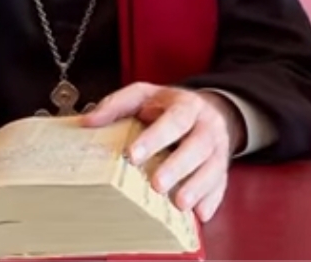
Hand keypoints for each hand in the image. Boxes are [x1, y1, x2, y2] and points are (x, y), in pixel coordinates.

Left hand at [81, 83, 241, 221]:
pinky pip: (221, 185)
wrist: (206, 109)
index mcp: (186, 105)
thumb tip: (89, 121)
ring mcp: (218, 147)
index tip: (133, 155)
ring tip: (180, 203)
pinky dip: (212, 200)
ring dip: (197, 186)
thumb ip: (116, 105)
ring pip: (214, 167)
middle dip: (178, 166)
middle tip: (157, 184)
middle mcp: (206, 125)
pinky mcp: (222, 168)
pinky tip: (200, 214)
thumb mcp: (143, 96)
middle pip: (198, 144)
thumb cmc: (169, 107)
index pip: (174, 119)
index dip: (155, 137)